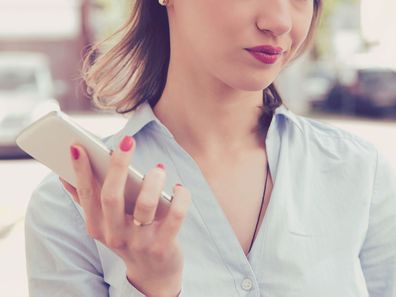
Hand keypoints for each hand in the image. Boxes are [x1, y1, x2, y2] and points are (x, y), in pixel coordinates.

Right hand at [59, 135, 190, 296]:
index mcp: (97, 227)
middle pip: (111, 196)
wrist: (153, 274)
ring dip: (153, 180)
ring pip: (146, 204)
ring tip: (159, 168)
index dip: (80, 171)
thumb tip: (63, 177)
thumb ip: (87, 201)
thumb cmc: (127, 238)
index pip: (86, 195)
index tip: (78, 146)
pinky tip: (179, 188)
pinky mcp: (163, 246)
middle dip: (118, 165)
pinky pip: (175, 215)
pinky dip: (180, 197)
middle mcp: (114, 236)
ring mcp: (139, 242)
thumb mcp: (104, 224)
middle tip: (127, 141)